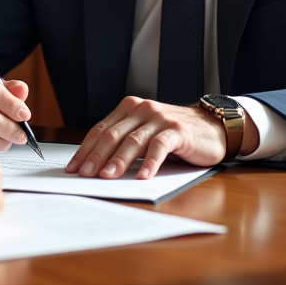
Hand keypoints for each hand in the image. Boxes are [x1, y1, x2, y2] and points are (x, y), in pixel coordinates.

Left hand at [65, 96, 257, 179]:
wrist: (211, 127)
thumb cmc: (174, 134)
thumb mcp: (145, 133)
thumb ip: (125, 142)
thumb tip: (96, 166)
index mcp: (129, 108)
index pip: (101, 130)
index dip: (85, 149)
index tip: (74, 167)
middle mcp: (142, 109)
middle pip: (113, 135)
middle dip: (96, 156)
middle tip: (85, 174)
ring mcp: (159, 118)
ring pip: (133, 140)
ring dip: (118, 160)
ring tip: (107, 177)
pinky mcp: (177, 130)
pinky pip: (159, 146)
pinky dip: (149, 163)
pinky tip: (142, 176)